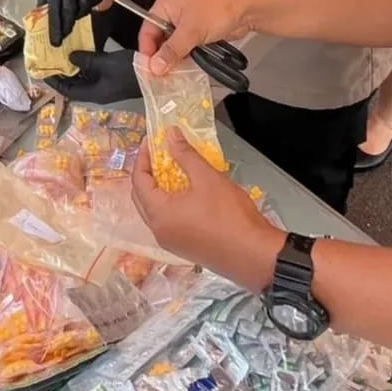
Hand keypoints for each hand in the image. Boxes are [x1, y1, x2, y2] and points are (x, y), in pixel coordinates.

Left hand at [47, 47, 140, 104]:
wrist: (156, 75)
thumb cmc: (130, 71)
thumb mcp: (105, 63)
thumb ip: (86, 60)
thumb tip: (68, 58)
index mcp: (94, 94)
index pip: (67, 91)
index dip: (54, 82)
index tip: (43, 71)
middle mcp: (98, 92)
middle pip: (75, 86)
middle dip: (63, 74)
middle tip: (51, 59)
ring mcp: (107, 86)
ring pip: (85, 79)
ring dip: (75, 68)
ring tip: (64, 53)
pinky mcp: (114, 79)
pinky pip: (95, 73)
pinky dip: (87, 64)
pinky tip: (84, 52)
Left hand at [131, 128, 282, 288]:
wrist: (254, 255)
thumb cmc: (229, 215)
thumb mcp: (207, 178)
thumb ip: (185, 154)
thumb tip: (170, 135)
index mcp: (159, 214)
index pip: (138, 181)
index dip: (142, 157)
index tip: (151, 140)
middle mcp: (159, 231)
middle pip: (141, 197)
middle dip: (147, 173)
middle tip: (158, 153)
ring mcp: (171, 243)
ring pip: (154, 211)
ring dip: (158, 189)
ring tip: (172, 170)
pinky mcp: (184, 248)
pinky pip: (167, 222)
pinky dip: (169, 204)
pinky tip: (185, 193)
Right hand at [142, 0, 254, 74]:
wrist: (247, 7)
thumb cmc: (218, 8)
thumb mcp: (191, 31)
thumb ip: (172, 51)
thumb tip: (156, 66)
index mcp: (165, 5)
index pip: (147, 31)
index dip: (147, 51)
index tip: (149, 69)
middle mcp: (174, 13)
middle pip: (159, 40)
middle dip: (160, 58)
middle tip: (160, 77)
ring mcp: (187, 23)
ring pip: (174, 46)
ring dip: (174, 60)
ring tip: (172, 77)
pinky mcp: (200, 32)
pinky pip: (187, 48)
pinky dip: (186, 59)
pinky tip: (186, 70)